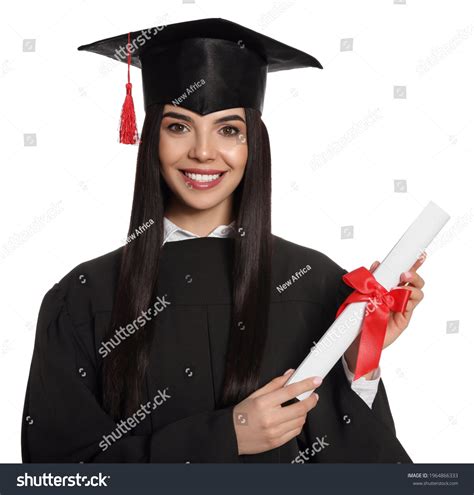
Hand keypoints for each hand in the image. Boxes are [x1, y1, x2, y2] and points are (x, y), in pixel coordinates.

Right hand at [232, 370, 321, 454]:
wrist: (232, 435)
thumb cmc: (242, 414)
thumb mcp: (255, 394)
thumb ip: (275, 384)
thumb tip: (289, 375)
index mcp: (264, 403)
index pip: (290, 391)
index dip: (306, 384)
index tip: (315, 380)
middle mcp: (270, 418)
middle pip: (300, 408)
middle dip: (311, 400)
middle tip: (313, 395)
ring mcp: (274, 432)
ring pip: (300, 421)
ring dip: (305, 412)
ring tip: (301, 406)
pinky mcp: (277, 442)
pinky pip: (295, 432)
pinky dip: (298, 423)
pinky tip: (294, 418)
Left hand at [344, 252, 426, 377]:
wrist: (357, 337)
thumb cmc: (359, 315)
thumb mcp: (362, 293)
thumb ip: (371, 279)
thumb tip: (377, 263)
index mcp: (389, 287)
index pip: (403, 273)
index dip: (412, 263)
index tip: (419, 254)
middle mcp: (398, 296)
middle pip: (415, 281)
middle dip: (414, 272)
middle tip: (405, 272)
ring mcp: (402, 306)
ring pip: (417, 292)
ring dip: (413, 284)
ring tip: (402, 282)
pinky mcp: (404, 318)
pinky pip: (412, 304)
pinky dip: (408, 297)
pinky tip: (399, 296)